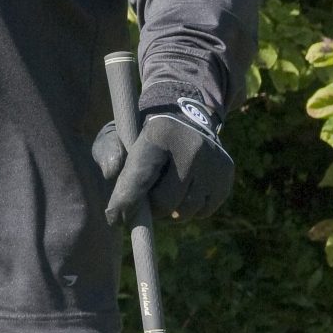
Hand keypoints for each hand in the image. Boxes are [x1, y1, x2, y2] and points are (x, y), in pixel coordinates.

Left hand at [96, 102, 234, 224]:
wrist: (183, 115)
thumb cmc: (142, 132)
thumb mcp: (117, 133)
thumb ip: (107, 151)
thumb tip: (111, 173)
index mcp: (160, 133)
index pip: (141, 177)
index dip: (125, 201)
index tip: (114, 217)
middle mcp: (191, 147)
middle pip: (164, 201)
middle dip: (149, 208)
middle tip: (143, 200)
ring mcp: (212, 162)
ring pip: (185, 211)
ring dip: (169, 212)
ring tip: (162, 194)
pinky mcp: (225, 174)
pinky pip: (204, 211)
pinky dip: (189, 209)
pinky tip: (182, 191)